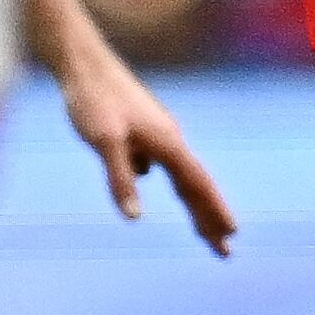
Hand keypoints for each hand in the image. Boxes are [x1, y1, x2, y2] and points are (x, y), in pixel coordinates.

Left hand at [55, 26, 238, 252]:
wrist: (82, 63)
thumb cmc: (93, 100)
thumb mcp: (105, 142)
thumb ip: (119, 178)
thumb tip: (134, 219)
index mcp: (167, 142)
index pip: (197, 184)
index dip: (214, 210)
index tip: (232, 235)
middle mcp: (168, 139)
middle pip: (195, 185)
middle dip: (211, 219)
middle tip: (226, 251)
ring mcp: (156, 134)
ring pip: (180, 176)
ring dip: (194, 205)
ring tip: (204, 231)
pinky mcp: (140, 130)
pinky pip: (162, 164)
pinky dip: (171, 182)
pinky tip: (157, 182)